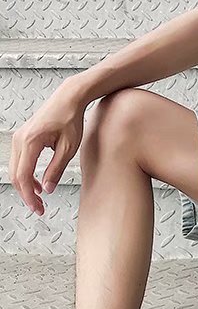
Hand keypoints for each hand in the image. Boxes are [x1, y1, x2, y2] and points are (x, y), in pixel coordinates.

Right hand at [9, 81, 87, 214]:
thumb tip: (48, 189)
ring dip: (26, 186)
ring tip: (40, 199)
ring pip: (16, 170)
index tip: (38, 208)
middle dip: (26, 195)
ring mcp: (19, 138)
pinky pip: (20, 162)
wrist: (68, 99)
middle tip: (39, 209)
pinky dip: (26, 175)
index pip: (24, 176)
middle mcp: (20, 140)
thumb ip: (56, 169)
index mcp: (31, 142)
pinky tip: (39, 184)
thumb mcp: (68, 148)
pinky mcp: (23, 138)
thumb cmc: (70, 119)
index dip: (29, 196)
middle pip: (16, 175)